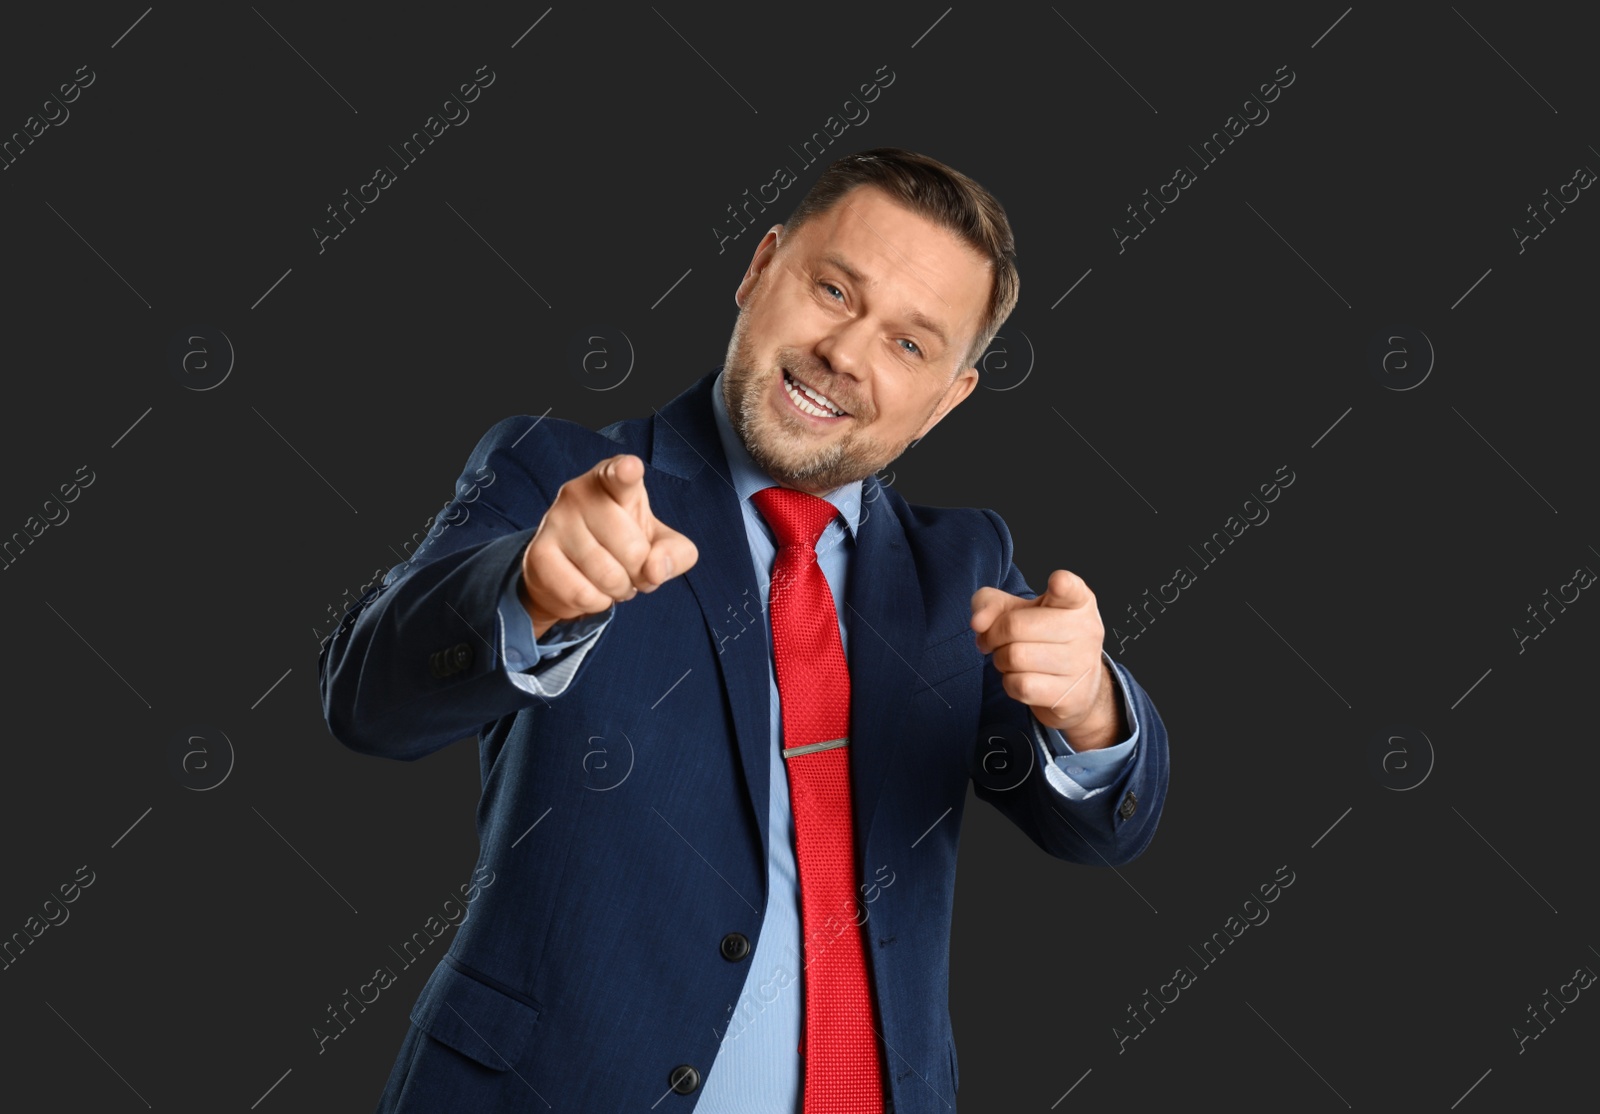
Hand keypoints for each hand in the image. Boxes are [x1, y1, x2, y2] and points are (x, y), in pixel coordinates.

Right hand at [520, 454, 698, 638]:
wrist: (570, 569)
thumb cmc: (623, 545)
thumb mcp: (660, 544)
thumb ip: (675, 553)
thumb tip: (654, 570)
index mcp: (612, 480)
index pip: (619, 474)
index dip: (626, 472)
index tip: (630, 468)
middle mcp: (579, 492)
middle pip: (633, 549)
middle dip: (640, 573)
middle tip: (631, 568)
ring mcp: (555, 521)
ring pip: (608, 575)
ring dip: (619, 591)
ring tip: (613, 580)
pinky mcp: (538, 552)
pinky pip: (582, 594)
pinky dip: (596, 603)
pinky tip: (592, 590)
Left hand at [970, 569, 1119, 748]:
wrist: (1076, 686)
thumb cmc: (1041, 638)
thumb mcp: (1015, 610)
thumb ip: (989, 604)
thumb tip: (978, 622)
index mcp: (1077, 601)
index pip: (1071, 589)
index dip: (1061, 584)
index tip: (1057, 582)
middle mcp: (1086, 629)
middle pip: (1015, 626)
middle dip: (993, 636)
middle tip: (996, 641)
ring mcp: (1082, 664)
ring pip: (1015, 657)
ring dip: (1001, 660)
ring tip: (1012, 659)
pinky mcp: (1072, 696)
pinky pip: (1021, 686)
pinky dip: (1010, 683)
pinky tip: (1022, 678)